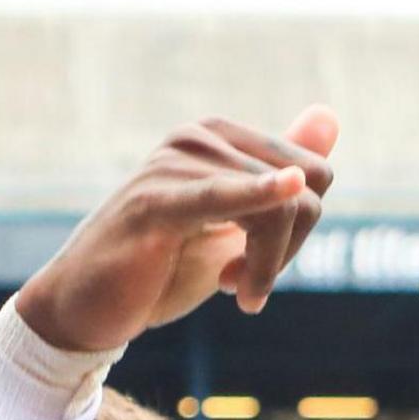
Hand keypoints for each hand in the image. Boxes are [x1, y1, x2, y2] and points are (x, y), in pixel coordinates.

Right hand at [13, 107, 338, 351]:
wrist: (88, 306)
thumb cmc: (162, 266)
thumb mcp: (233, 224)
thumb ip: (281, 172)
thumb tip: (330, 114)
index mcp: (220, 136)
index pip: (316, 173)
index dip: (301, 231)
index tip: (259, 263)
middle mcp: (198, 137)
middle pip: (306, 191)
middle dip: (287, 252)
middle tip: (245, 285)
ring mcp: (174, 164)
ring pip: (280, 209)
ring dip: (264, 270)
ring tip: (232, 290)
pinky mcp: (154, 202)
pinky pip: (223, 196)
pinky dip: (258, 200)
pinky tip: (265, 222)